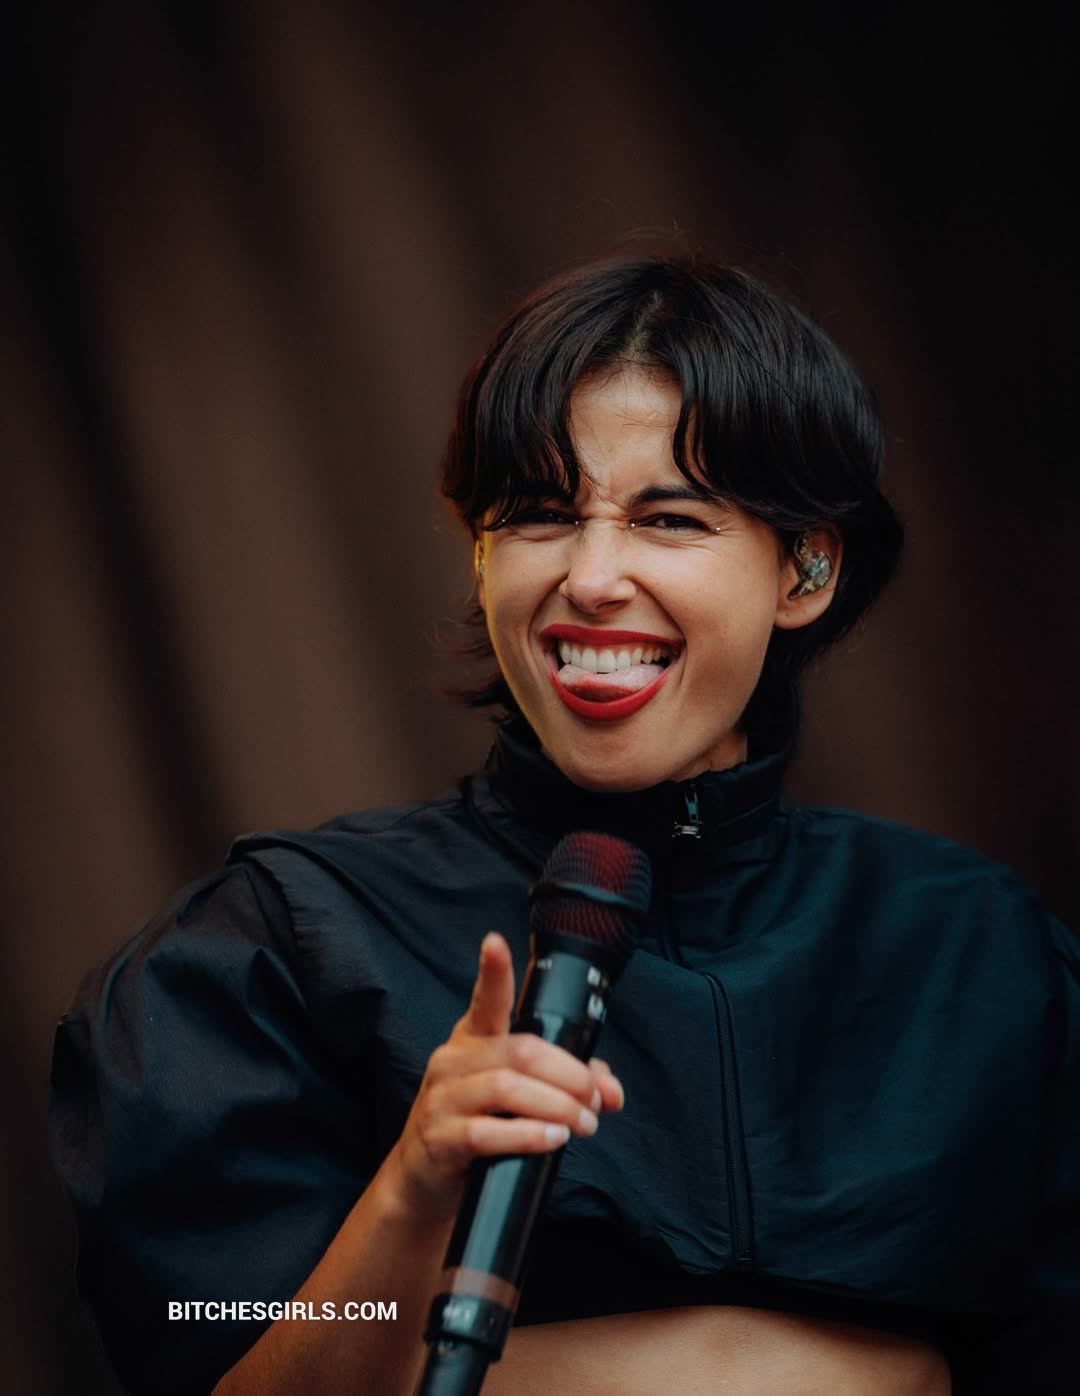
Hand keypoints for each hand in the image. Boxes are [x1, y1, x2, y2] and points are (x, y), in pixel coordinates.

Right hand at [384, 932, 623, 1223]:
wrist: (423, 1181)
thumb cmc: (476, 1126)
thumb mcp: (516, 1097)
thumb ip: (566, 1083)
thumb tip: (611, 1090)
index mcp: (473, 1039)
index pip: (485, 1000)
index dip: (492, 971)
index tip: (495, 942)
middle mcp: (453, 1061)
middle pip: (522, 1052)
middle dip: (569, 1076)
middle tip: (594, 1100)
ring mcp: (443, 1098)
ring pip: (508, 1088)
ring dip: (557, 1106)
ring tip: (583, 1124)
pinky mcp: (441, 1138)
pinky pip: (489, 1132)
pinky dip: (529, 1135)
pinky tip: (551, 1139)